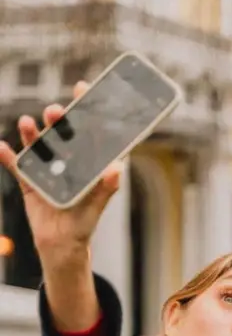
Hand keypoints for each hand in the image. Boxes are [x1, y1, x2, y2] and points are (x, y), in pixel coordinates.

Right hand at [0, 82, 120, 268]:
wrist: (61, 246)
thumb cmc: (83, 224)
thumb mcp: (96, 207)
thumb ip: (106, 188)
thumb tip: (116, 168)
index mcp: (86, 162)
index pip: (88, 131)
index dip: (85, 109)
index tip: (82, 89)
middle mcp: (66, 160)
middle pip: (61, 133)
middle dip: (58, 120)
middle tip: (55, 111)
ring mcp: (46, 168)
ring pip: (39, 145)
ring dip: (31, 133)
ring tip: (26, 123)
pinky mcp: (30, 181)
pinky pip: (17, 166)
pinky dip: (8, 157)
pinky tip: (1, 147)